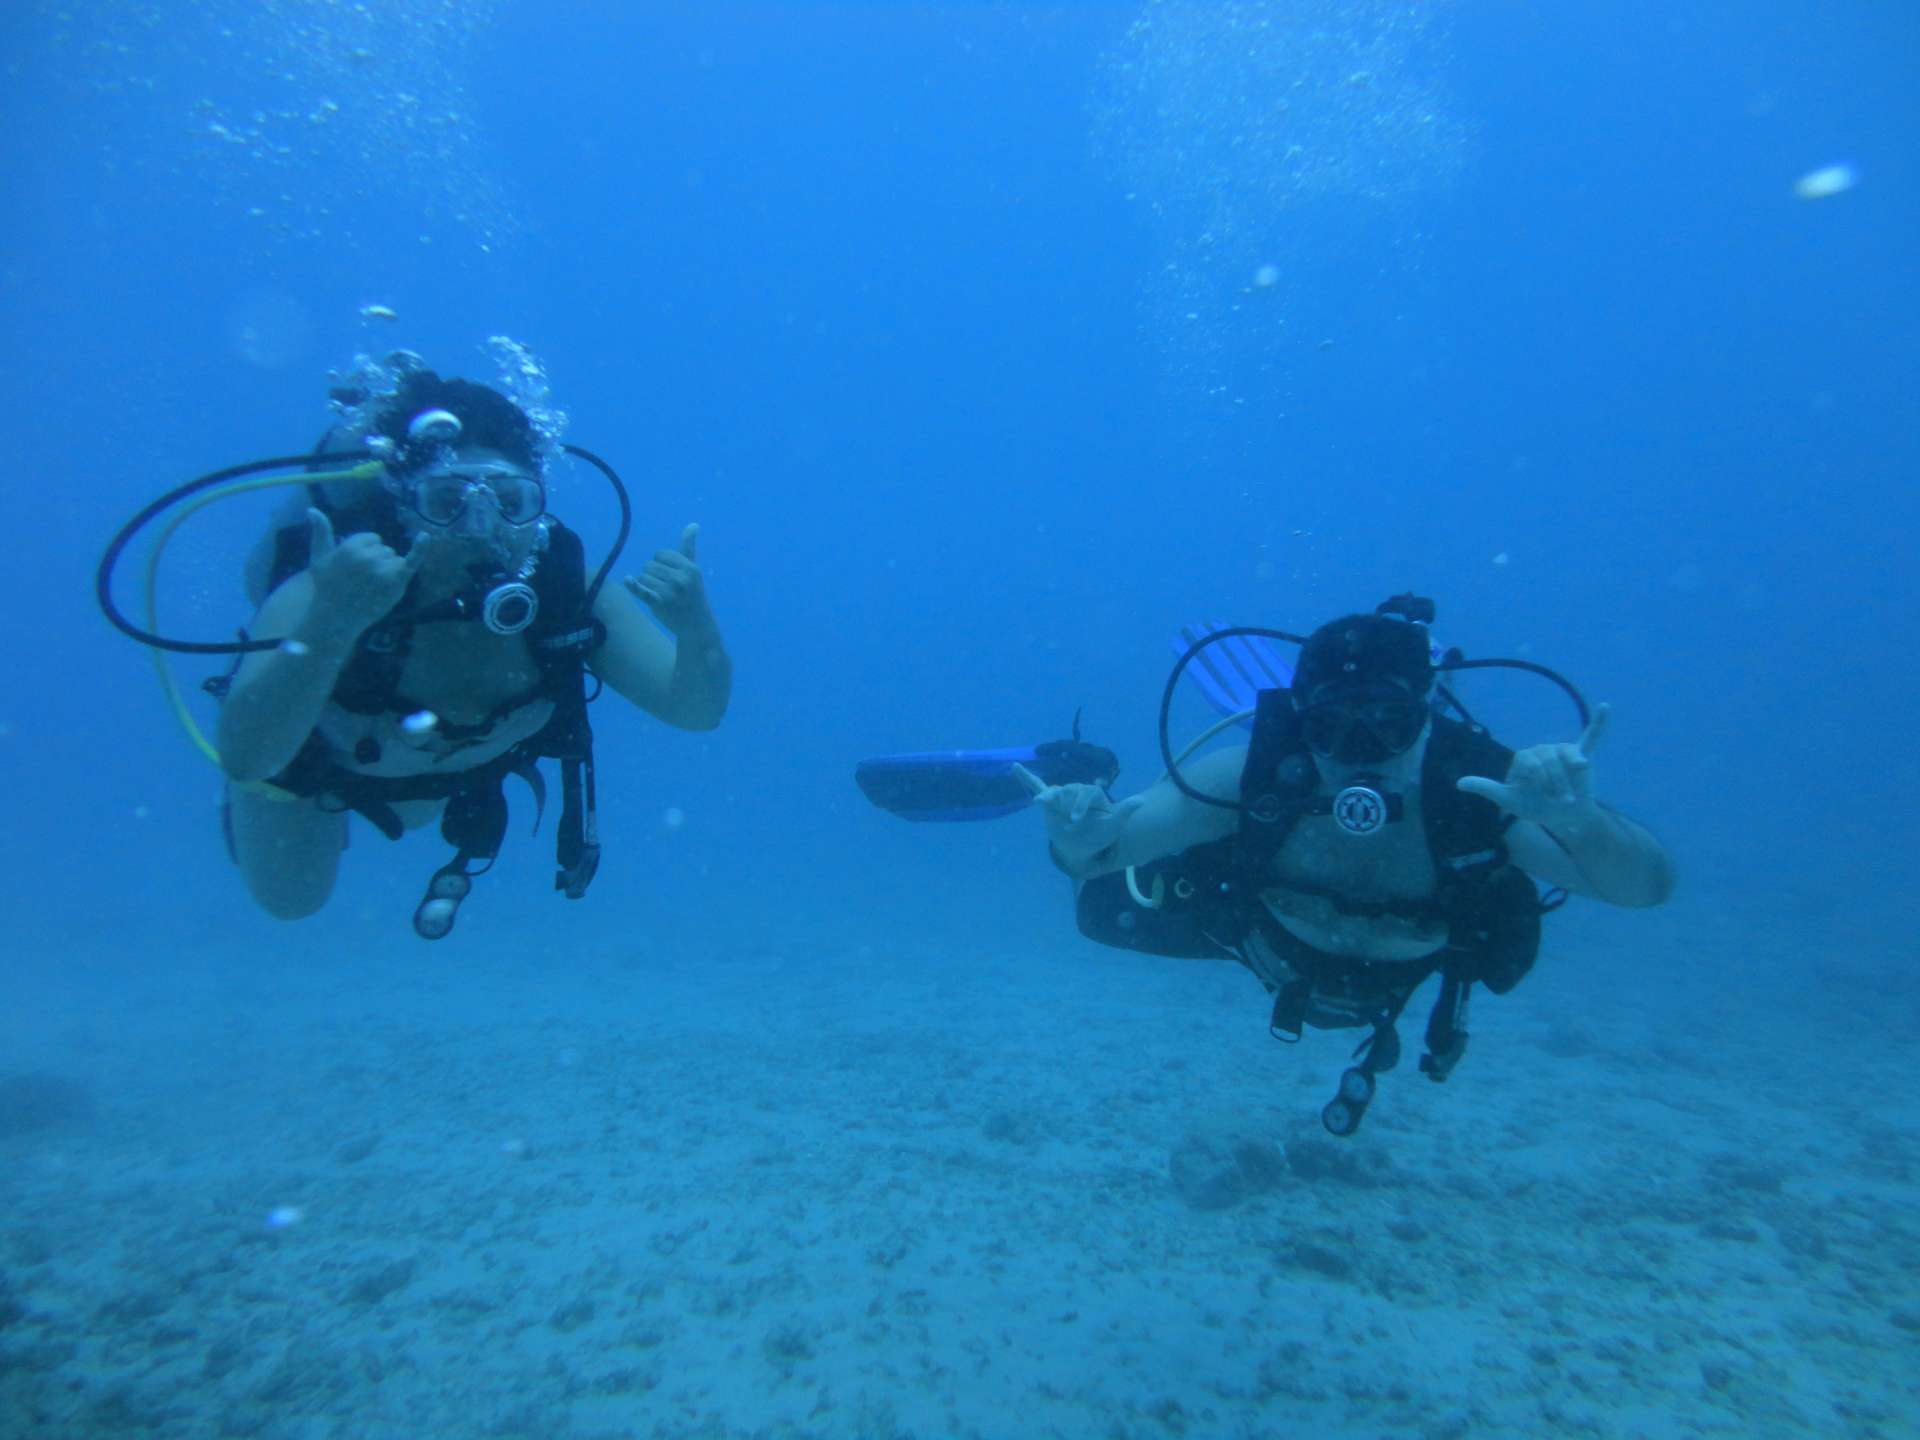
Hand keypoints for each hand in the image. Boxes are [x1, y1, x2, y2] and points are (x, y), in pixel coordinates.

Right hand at [304, 507, 419, 637]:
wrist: (333, 616)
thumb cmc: (325, 586)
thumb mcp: (318, 556)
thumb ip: (321, 531)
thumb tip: (312, 508)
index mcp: (351, 546)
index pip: (372, 539)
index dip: (366, 552)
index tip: (354, 567)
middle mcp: (369, 555)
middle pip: (385, 550)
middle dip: (377, 561)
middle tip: (361, 580)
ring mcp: (384, 569)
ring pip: (396, 560)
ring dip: (389, 570)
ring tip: (372, 586)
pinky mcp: (396, 582)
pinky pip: (412, 560)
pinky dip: (420, 548)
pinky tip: (425, 536)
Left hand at [626, 524, 713, 635]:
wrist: (696, 624)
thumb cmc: (693, 593)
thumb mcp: (693, 570)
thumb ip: (689, 547)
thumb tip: (693, 524)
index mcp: (689, 568)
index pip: (660, 554)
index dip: (660, 562)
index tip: (669, 574)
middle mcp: (681, 578)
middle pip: (650, 565)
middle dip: (652, 574)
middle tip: (665, 587)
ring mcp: (670, 592)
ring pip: (643, 577)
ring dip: (646, 584)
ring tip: (659, 593)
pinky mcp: (659, 604)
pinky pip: (642, 591)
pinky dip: (634, 586)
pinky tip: (628, 581)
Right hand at [1013, 763, 1144, 867]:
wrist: (1081, 847)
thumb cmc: (1098, 835)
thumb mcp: (1113, 826)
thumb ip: (1125, 811)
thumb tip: (1142, 800)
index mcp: (1092, 794)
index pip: (1086, 793)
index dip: (1080, 806)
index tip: (1075, 821)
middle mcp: (1077, 791)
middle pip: (1069, 791)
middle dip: (1067, 806)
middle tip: (1070, 825)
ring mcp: (1062, 796)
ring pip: (1053, 792)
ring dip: (1047, 796)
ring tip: (1042, 802)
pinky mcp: (1049, 802)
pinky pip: (1037, 786)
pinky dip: (1026, 777)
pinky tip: (1015, 766)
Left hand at [1457, 703, 1611, 829]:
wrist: (1564, 817)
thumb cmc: (1535, 807)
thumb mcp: (1509, 800)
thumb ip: (1487, 788)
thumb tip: (1459, 783)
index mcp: (1524, 757)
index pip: (1529, 761)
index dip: (1537, 780)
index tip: (1540, 795)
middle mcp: (1543, 750)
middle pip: (1549, 760)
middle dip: (1556, 785)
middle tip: (1559, 801)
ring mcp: (1563, 752)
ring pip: (1569, 758)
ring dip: (1571, 779)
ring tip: (1571, 796)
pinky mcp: (1582, 756)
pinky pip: (1591, 736)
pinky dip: (1599, 723)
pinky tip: (1605, 707)